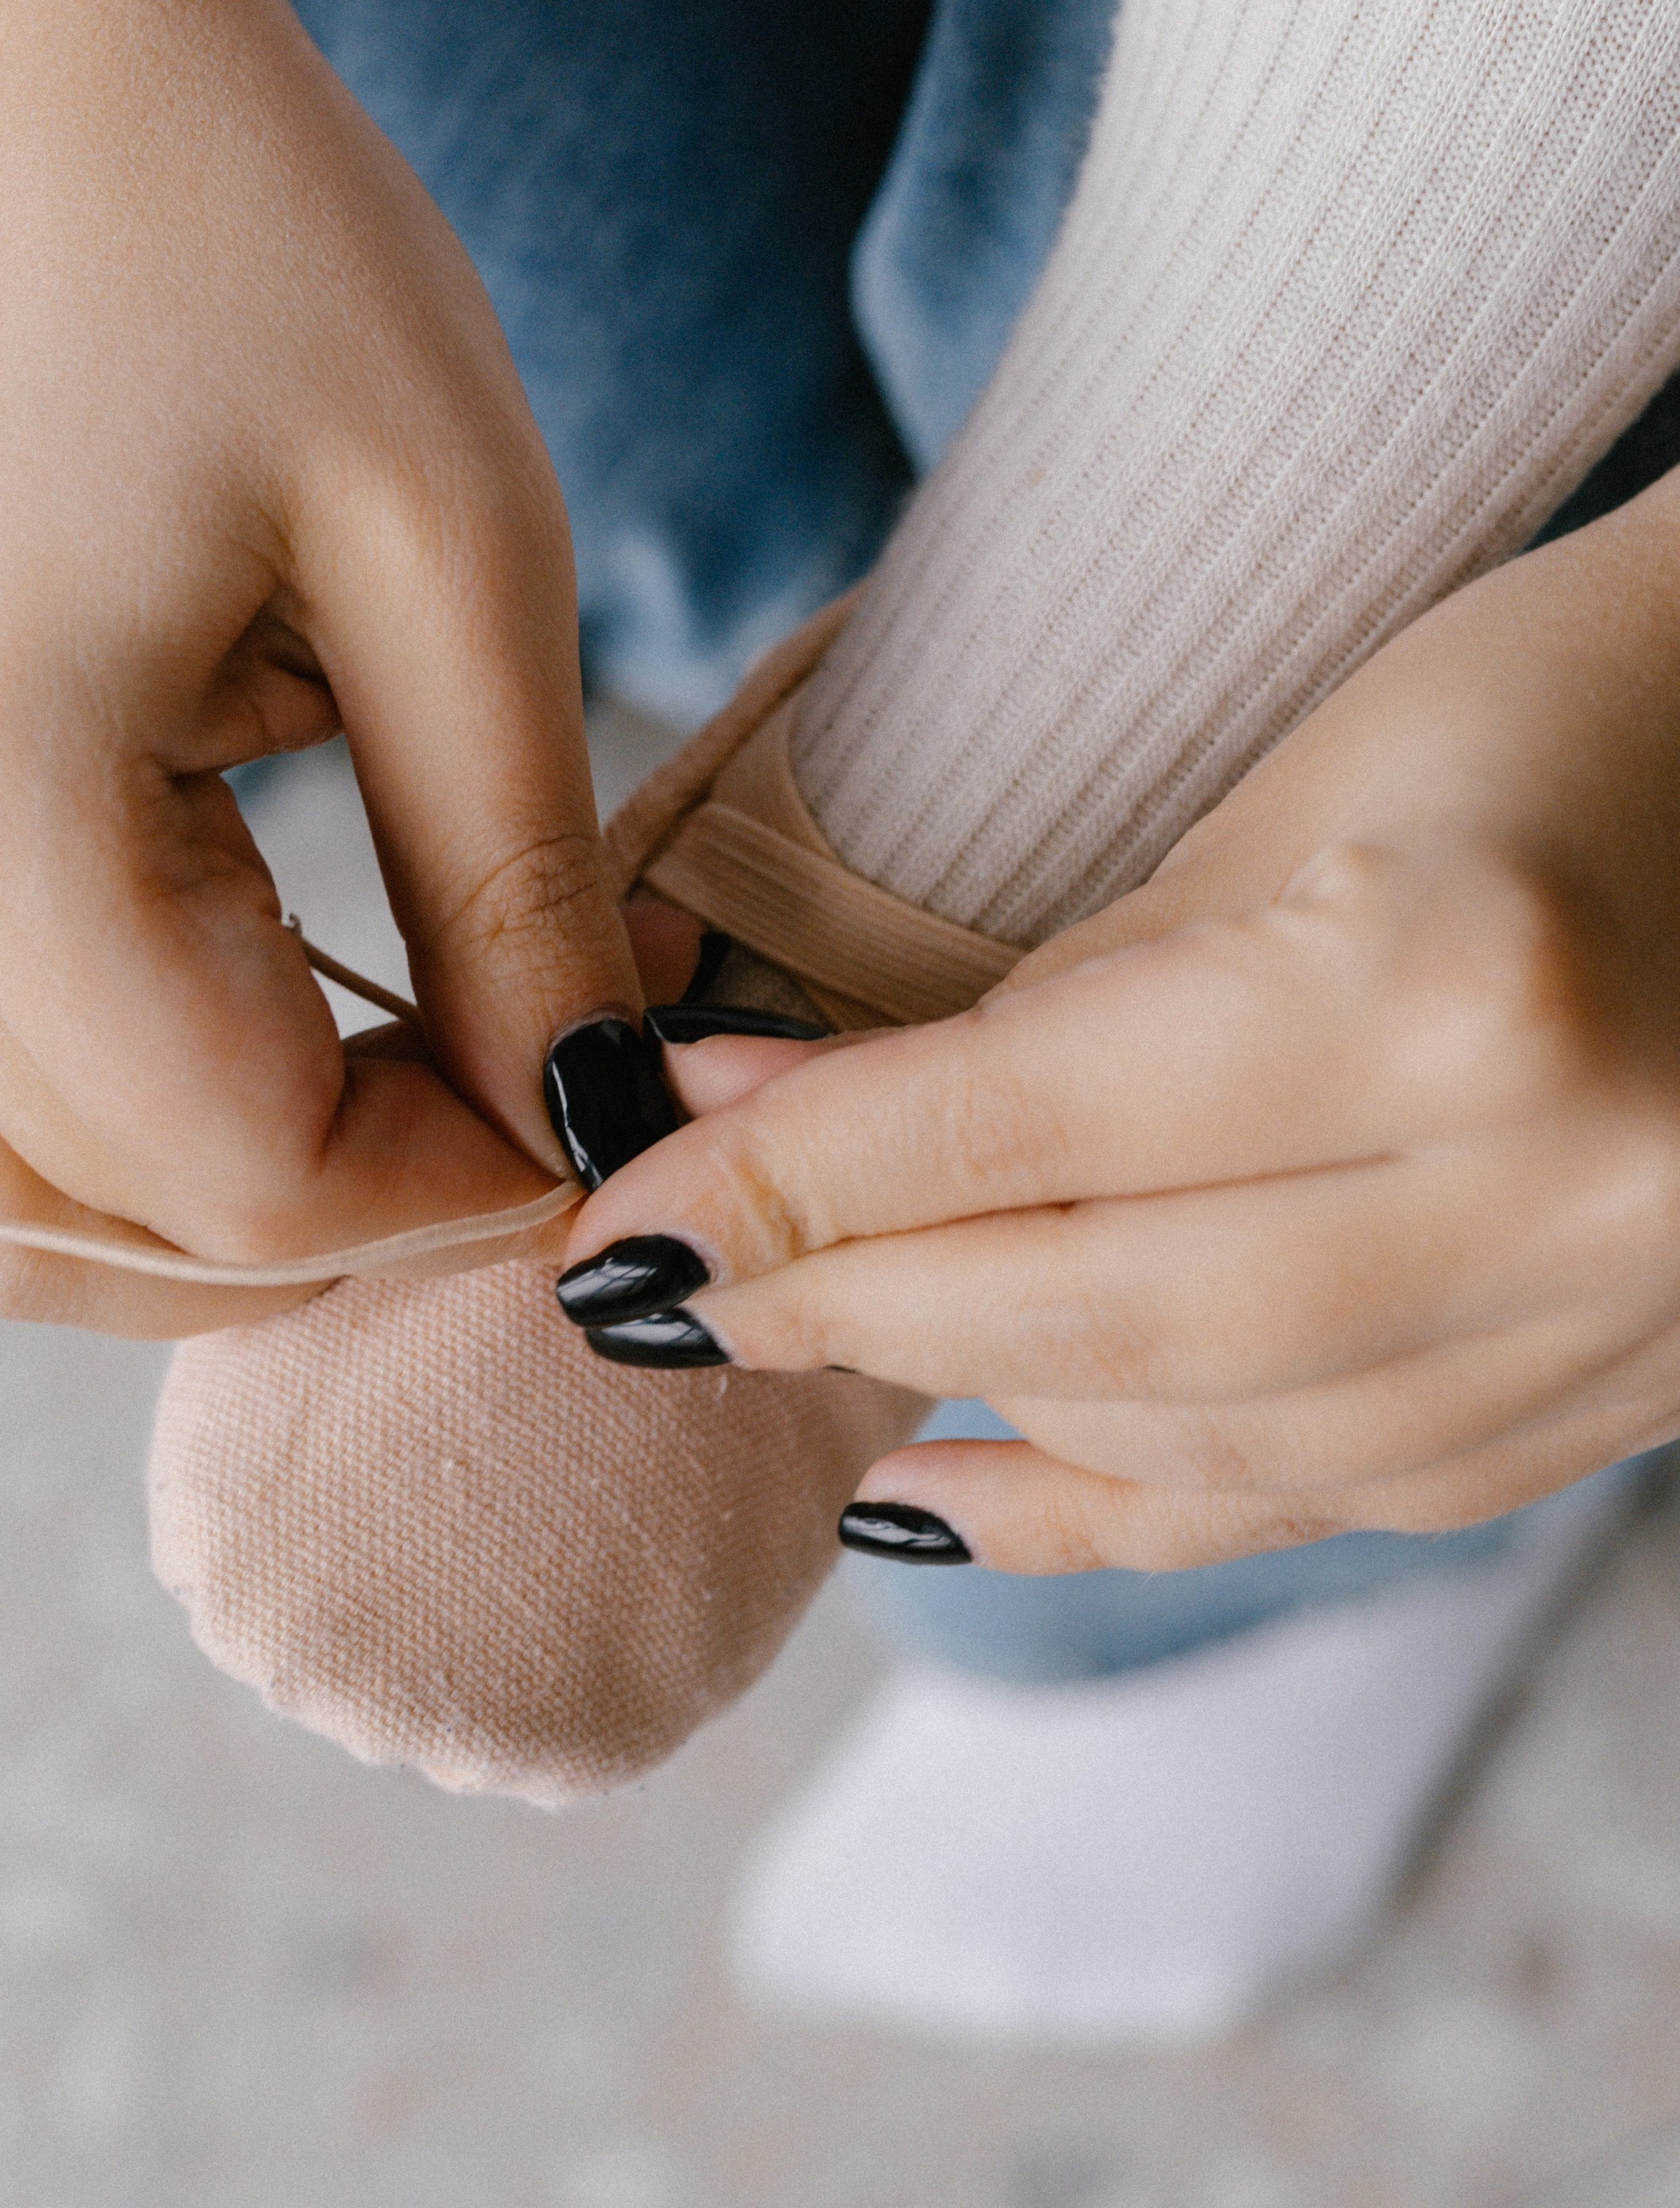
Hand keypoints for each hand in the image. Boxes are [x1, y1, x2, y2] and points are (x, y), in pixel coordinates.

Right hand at [0, 0, 638, 1335]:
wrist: (93, 117)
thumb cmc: (283, 274)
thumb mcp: (462, 574)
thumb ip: (515, 887)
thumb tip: (594, 1125)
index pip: (239, 1178)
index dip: (467, 1194)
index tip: (630, 1112)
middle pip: (133, 1230)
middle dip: (378, 1207)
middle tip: (565, 1078)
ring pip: (50, 1210)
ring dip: (270, 1193)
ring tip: (462, 1047)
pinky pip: (23, 1097)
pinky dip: (189, 1115)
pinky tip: (346, 1000)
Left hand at [564, 473, 1679, 1562]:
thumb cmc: (1527, 707)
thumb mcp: (1272, 809)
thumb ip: (1041, 1007)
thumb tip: (761, 1124)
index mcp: (1454, 987)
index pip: (1040, 1123)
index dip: (802, 1177)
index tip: (628, 1219)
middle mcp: (1555, 1189)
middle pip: (1108, 1313)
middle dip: (848, 1302)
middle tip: (667, 1287)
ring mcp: (1617, 1317)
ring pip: (1214, 1438)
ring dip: (971, 1406)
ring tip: (789, 1353)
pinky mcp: (1630, 1386)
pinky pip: (1333, 1495)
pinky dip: (1127, 1500)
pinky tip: (955, 1492)